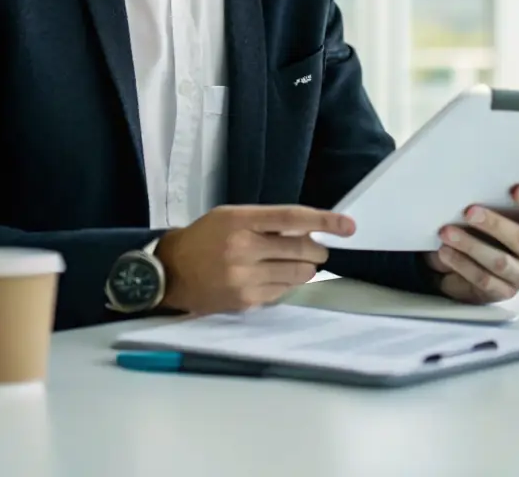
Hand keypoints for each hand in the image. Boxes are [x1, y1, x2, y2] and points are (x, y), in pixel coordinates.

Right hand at [155, 205, 353, 313]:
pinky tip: (273, 277)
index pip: (292, 218)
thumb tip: (307, 229)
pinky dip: (286, 284)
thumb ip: (266, 222)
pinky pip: (282, 292)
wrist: (170, 272)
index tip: (348, 225)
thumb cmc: (204, 239)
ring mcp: (245, 278)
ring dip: (306, 268)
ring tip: (297, 263)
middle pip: (301, 248)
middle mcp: (243, 249)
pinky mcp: (246, 301)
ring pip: (297, 274)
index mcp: (240, 221)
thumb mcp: (231, 217)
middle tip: (319, 249)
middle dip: (318, 249)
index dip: (324, 220)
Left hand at [424, 185, 518, 303]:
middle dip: (494, 224)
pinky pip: (484, 280)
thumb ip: (494, 203)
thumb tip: (469, 191)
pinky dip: (462, 264)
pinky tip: (445, 253)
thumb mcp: (496, 214)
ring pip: (500, 262)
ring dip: (470, 245)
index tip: (515, 189)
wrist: (478, 264)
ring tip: (446, 233)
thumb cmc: (489, 230)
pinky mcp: (504, 291)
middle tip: (469, 211)